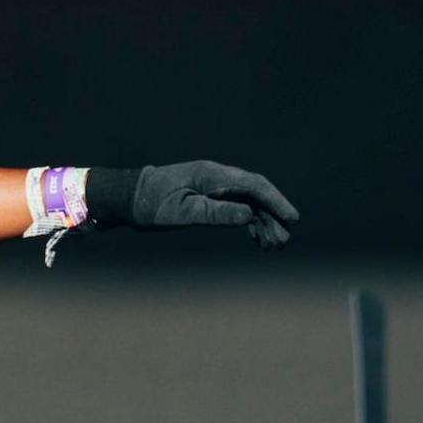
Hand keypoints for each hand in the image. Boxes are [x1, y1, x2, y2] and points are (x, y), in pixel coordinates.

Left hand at [89, 161, 299, 248]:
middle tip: (282, 243)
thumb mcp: (183, 211)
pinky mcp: (209, 197)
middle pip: (255, 196)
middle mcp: (218, 177)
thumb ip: (216, 212)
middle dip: (272, 218)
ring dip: (262, 223)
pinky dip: (248, 223)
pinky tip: (257, 239)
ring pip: (248, 203)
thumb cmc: (152, 204)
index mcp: (213, 175)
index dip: (276, 201)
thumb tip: (249, 216)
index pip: (254, 185)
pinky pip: (236, 208)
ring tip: (273, 247)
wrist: (130, 198)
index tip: (292, 218)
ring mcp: (214, 186)